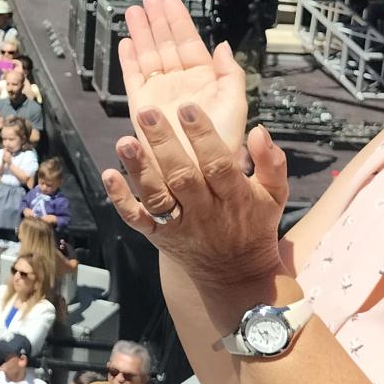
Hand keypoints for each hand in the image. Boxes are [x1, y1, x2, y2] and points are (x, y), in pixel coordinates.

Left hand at [102, 103, 287, 297]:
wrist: (237, 276)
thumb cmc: (255, 225)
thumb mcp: (275, 195)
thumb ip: (271, 162)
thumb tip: (259, 130)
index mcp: (234, 197)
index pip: (218, 163)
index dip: (203, 136)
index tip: (188, 108)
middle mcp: (204, 211)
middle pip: (182, 175)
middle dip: (163, 143)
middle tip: (147, 112)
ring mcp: (179, 225)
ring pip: (156, 196)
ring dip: (138, 169)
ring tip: (124, 141)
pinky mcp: (159, 236)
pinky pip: (138, 219)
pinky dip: (121, 200)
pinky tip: (108, 175)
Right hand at [116, 0, 247, 160]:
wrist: (201, 176)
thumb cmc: (223, 146)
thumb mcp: (235, 105)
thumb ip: (231, 74)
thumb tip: (223, 46)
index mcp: (204, 80)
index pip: (190, 43)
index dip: (179, 21)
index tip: (170, 1)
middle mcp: (180, 84)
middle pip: (166, 45)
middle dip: (156, 21)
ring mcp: (160, 94)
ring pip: (148, 56)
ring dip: (141, 34)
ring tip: (133, 11)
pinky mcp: (142, 107)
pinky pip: (133, 78)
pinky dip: (129, 60)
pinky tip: (126, 42)